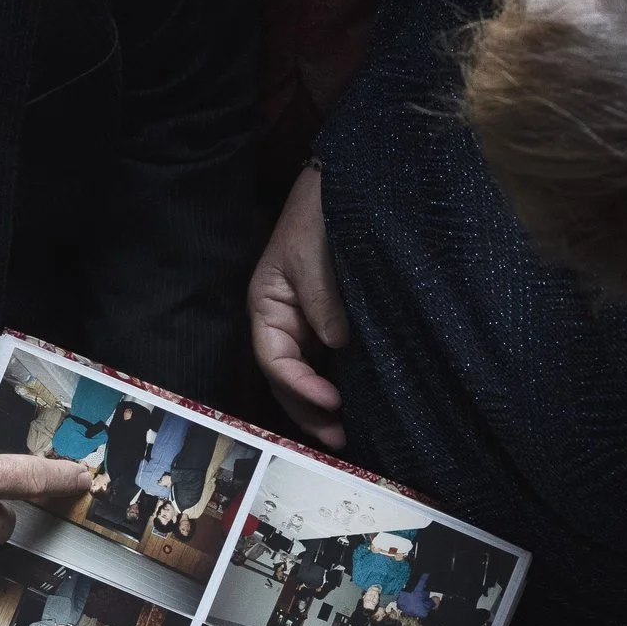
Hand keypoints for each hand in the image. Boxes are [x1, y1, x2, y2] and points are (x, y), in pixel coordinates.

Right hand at [248, 166, 350, 449]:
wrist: (346, 186)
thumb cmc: (318, 216)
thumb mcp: (313, 259)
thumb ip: (323, 304)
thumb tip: (337, 347)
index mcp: (267, 308)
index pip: (275, 361)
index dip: (301, 387)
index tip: (333, 402)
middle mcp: (283, 324)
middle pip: (288, 381)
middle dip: (310, 412)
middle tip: (341, 439)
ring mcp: (307, 327)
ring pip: (308, 378)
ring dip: (324, 407)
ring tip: (349, 433)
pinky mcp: (332, 325)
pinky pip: (330, 364)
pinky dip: (341, 386)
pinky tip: (359, 404)